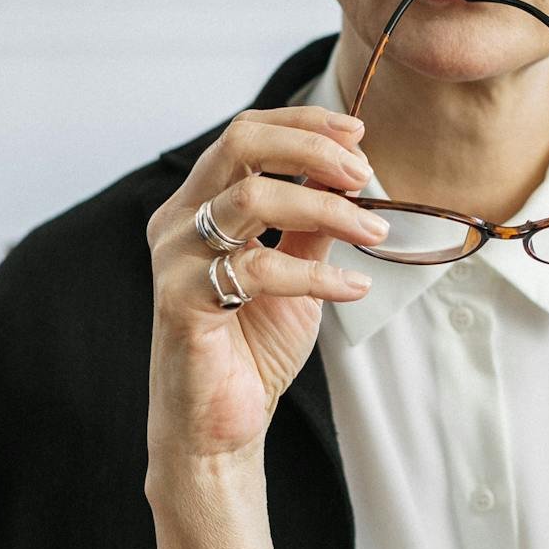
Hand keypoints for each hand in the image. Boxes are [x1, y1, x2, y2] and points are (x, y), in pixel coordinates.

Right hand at [144, 106, 389, 463]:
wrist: (221, 424)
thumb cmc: (251, 344)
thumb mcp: (294, 268)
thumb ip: (311, 221)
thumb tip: (347, 170)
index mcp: (199, 203)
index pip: (246, 133)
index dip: (304, 124)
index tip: (357, 134)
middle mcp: (178, 220)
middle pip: (240, 144)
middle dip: (311, 147)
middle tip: (362, 173)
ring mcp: (176, 258)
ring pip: (253, 200)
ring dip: (326, 208)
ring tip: (372, 231)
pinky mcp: (182, 300)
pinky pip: (258, 268)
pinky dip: (317, 274)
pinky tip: (353, 288)